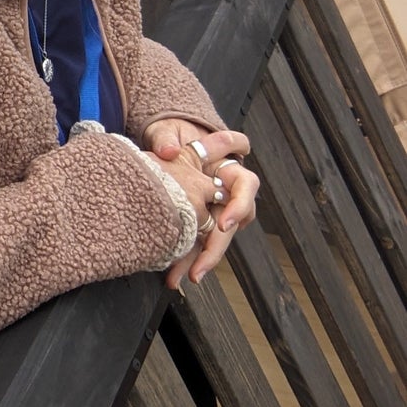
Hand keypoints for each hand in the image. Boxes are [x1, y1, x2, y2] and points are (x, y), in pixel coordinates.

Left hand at [141, 121, 259, 286]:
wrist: (161, 145)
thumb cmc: (171, 136)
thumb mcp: (168, 131)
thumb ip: (167, 138)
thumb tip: (169, 150)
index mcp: (226, 167)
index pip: (245, 184)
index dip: (240, 205)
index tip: (225, 223)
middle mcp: (225, 192)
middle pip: (233, 222)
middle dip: (218, 245)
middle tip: (204, 262)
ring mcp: (213, 210)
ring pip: (215, 238)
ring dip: (202, 259)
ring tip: (187, 275)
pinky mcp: (197, 223)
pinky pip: (197, 243)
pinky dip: (186, 259)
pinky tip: (175, 275)